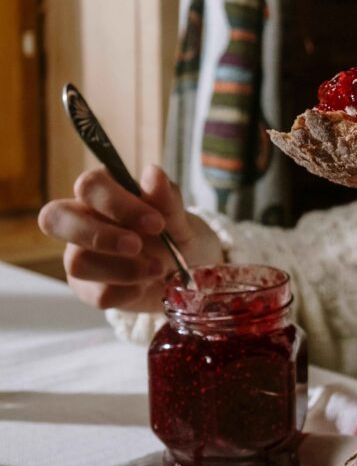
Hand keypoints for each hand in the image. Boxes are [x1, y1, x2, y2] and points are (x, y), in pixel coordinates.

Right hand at [38, 165, 223, 312]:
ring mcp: (81, 255)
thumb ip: (167, 200)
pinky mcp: (88, 288)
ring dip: (122, 270)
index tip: (156, 223)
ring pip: (76, 262)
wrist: (192, 277)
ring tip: (158, 270)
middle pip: (55, 218)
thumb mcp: (181, 218)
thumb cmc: (179, 237)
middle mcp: (84, 221)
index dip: (117, 204)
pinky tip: (146, 287)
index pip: (89, 186)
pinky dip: (126, 293)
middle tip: (137, 246)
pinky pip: (95, 294)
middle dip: (98, 235)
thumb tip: (153, 172)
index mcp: (105, 194)